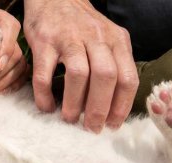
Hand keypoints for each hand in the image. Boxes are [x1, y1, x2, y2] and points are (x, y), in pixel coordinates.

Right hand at [24, 0, 138, 132]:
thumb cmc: (81, 26)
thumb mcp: (106, 39)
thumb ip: (113, 64)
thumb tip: (110, 107)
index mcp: (116, 40)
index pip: (127, 77)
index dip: (121, 105)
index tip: (112, 125)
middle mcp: (96, 37)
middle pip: (106, 76)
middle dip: (99, 108)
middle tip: (91, 128)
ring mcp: (69, 38)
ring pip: (78, 74)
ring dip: (74, 103)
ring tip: (69, 119)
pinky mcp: (45, 41)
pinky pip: (44, 74)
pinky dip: (44, 95)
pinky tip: (46, 106)